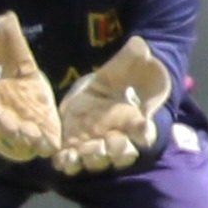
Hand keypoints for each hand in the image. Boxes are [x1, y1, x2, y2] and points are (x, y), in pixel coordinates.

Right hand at [0, 15, 59, 163]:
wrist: (28, 106)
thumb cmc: (16, 81)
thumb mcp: (16, 59)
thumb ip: (11, 41)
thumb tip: (6, 17)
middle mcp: (3, 114)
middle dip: (1, 121)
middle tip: (6, 122)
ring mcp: (20, 127)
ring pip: (18, 134)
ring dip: (23, 136)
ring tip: (31, 136)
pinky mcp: (38, 137)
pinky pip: (39, 144)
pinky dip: (44, 146)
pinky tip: (51, 148)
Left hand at [53, 37, 173, 174]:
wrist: (106, 85)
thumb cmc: (126, 74)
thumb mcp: (131, 63)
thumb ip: (134, 58)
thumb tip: (139, 44)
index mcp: (138, 121)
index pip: (146, 133)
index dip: (144, 133)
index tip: (142, 127)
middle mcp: (120, 138)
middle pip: (121, 153)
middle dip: (114, 151)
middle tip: (105, 144)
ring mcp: (97, 144)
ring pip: (97, 160)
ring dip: (90, 159)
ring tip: (80, 153)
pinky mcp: (75, 144)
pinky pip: (72, 160)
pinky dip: (67, 162)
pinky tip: (61, 158)